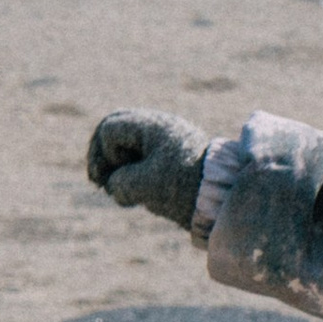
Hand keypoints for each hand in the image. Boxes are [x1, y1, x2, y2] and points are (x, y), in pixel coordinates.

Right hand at [86, 109, 209, 227]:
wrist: (223, 193)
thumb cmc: (183, 185)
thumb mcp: (143, 185)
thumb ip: (119, 182)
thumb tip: (115, 185)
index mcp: (152, 126)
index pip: (110, 129)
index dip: (103, 153)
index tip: (111, 175)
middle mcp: (158, 128)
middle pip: (115, 129)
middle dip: (102, 155)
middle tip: (99, 180)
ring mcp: (165, 140)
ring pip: (127, 144)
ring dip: (116, 166)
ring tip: (117, 192)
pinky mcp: (171, 156)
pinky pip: (141, 156)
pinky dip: (132, 172)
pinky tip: (133, 195)